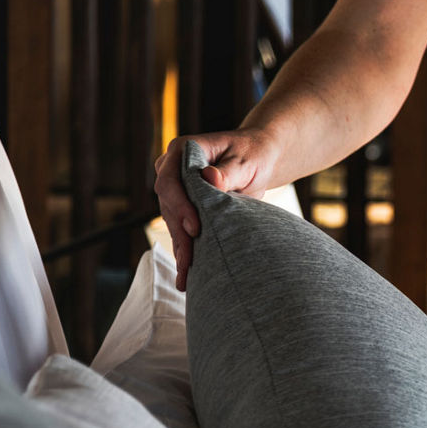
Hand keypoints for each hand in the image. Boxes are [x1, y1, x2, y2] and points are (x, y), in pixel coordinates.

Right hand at [153, 129, 278, 290]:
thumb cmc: (253, 154)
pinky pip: (181, 229)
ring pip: (172, 221)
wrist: (258, 158)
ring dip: (180, 248)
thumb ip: (228, 171)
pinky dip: (185, 250)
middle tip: (189, 261)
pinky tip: (186, 274)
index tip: (194, 228)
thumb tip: (210, 178)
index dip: (180, 206)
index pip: (170, 180)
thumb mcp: (244, 160)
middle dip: (179, 234)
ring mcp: (177, 189)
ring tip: (185, 276)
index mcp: (182, 151)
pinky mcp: (184, 205)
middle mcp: (172, 169)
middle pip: (168, 204)